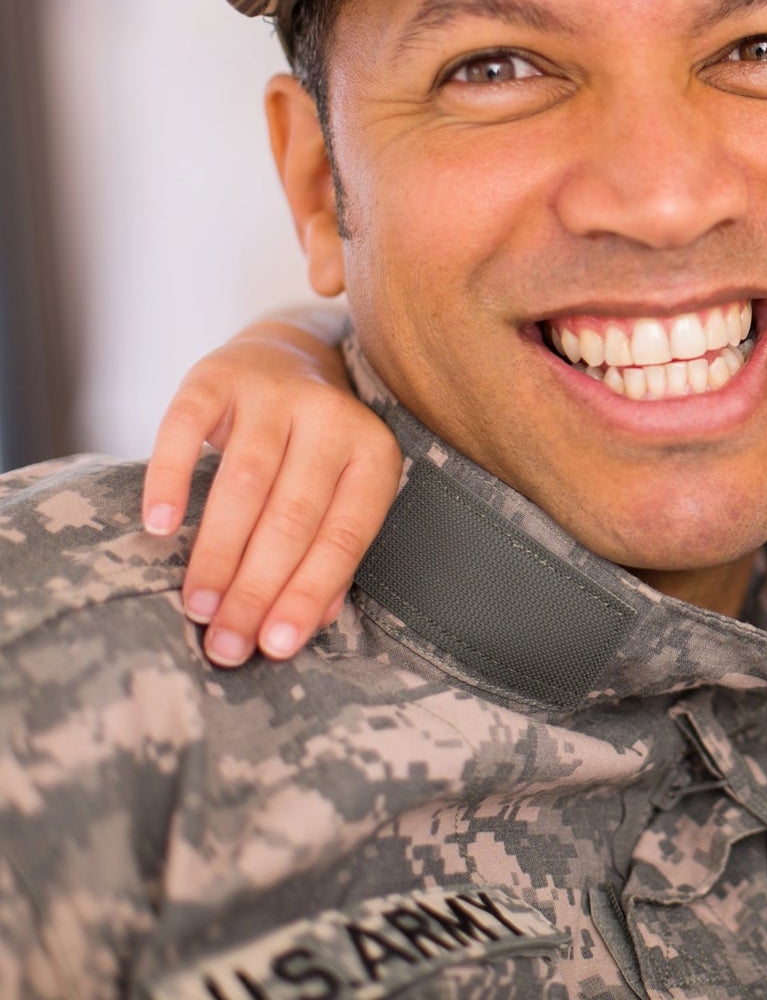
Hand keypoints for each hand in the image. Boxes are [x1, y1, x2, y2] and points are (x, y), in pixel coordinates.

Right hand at [141, 308, 398, 665]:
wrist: (288, 353)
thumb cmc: (314, 450)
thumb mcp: (341, 490)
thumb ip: (332, 553)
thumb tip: (312, 623)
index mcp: (373, 454)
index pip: (343, 536)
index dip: (309, 593)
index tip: (275, 646)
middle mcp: (331, 418)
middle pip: (294, 516)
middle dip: (257, 588)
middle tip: (224, 643)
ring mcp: (274, 393)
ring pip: (246, 482)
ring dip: (219, 551)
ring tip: (197, 606)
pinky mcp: (216, 376)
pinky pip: (187, 428)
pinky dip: (172, 478)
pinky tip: (160, 527)